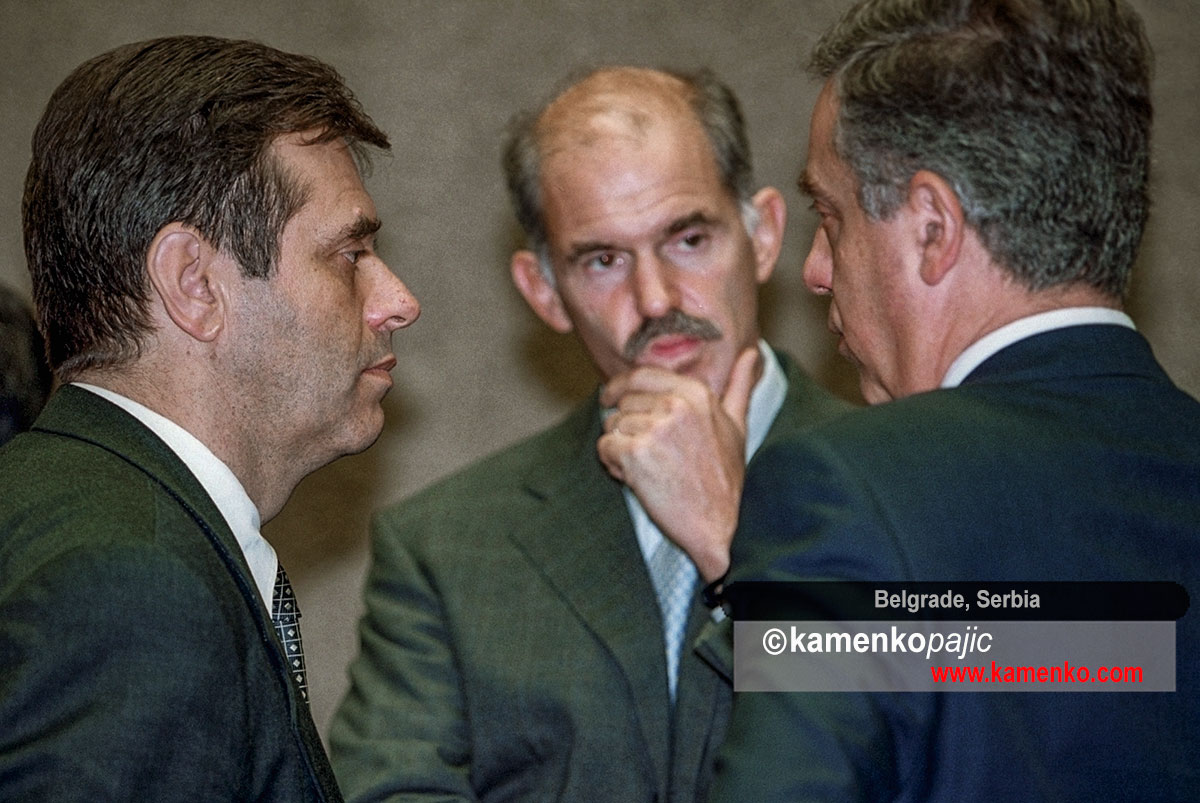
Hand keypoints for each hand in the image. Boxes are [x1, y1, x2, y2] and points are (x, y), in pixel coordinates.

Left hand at [598, 347, 759, 580]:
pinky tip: (637, 480)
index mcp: (697, 393)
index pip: (641, 376)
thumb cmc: (724, 478)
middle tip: (647, 454)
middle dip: (626, 426)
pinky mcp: (635, 453)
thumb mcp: (737, 426)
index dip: (619, 387)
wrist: (716, 525)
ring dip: (619, 449)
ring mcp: (655, 428)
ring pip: (612, 426)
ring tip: (647, 470)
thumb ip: (739, 386)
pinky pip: (604, 448)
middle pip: (623, 403)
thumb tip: (752, 353)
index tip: (610, 398)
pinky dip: (612, 465)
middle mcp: (676, 405)